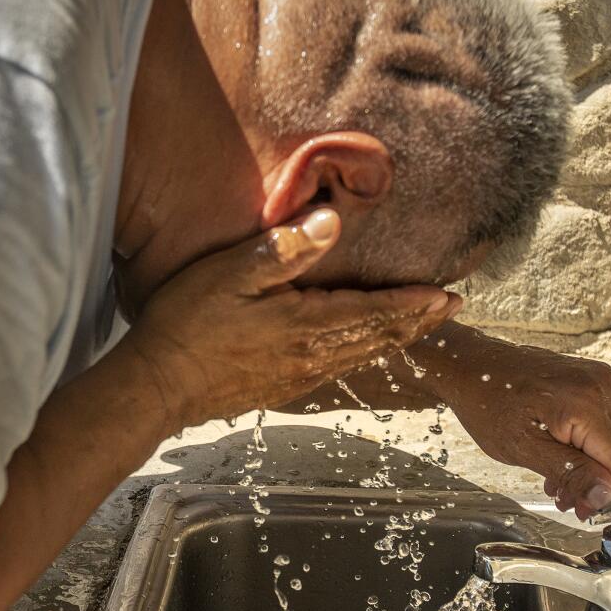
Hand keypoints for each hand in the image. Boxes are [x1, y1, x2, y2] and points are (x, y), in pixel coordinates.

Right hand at [123, 209, 461, 428]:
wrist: (159, 385)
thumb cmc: (188, 323)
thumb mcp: (230, 274)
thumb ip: (283, 249)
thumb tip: (332, 222)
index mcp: (305, 323)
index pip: (374, 310)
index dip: (414, 303)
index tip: (448, 294)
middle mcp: (311, 355)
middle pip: (377, 338)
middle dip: (416, 322)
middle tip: (451, 309)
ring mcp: (297, 376)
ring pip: (360, 356)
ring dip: (395, 339)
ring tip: (419, 327)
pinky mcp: (280, 388)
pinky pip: (336, 369)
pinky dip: (362, 355)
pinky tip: (362, 350)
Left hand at [426, 329, 610, 518]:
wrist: (470, 365)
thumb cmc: (487, 403)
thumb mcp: (524, 448)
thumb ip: (571, 473)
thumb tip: (605, 497)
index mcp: (586, 403)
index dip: (601, 492)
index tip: (579, 509)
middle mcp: (602, 386)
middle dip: (597, 481)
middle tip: (565, 498)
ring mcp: (600, 379)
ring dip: (593, 464)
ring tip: (558, 479)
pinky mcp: (593, 378)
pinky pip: (606, 421)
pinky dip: (589, 443)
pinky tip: (562, 455)